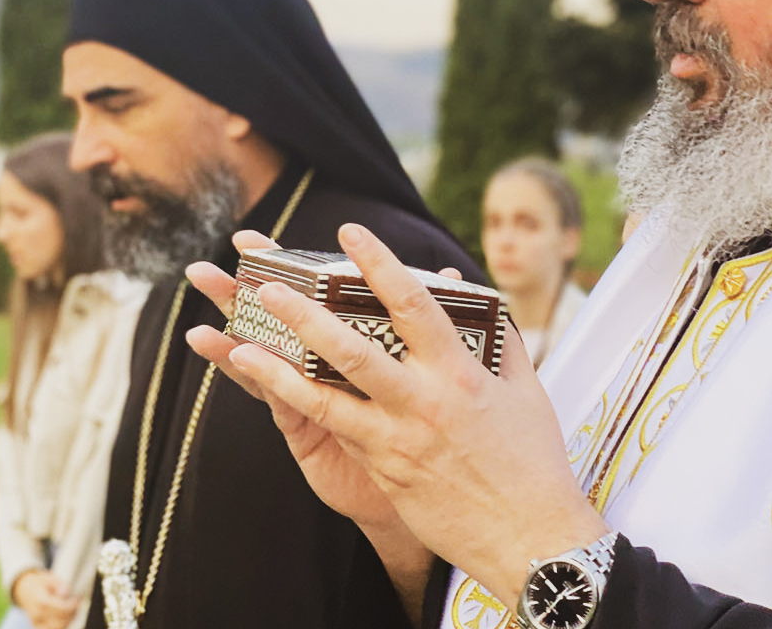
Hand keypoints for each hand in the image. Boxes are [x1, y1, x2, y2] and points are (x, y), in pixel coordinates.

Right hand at [12, 569, 76, 628]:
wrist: (23, 590)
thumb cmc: (39, 583)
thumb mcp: (49, 578)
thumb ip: (59, 584)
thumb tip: (66, 592)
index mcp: (40, 602)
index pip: (58, 608)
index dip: (71, 605)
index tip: (78, 598)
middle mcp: (37, 616)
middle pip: (59, 621)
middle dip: (72, 613)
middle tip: (78, 602)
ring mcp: (37, 623)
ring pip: (57, 628)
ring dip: (69, 620)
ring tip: (74, 609)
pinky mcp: (38, 627)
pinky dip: (63, 625)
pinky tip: (68, 616)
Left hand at [214, 223, 608, 609]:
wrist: (527, 538)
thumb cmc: (532, 460)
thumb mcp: (525, 391)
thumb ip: (499, 339)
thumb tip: (480, 299)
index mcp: (461, 373)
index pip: (414, 304)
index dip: (380, 264)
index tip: (352, 233)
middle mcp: (424, 402)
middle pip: (354, 349)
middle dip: (307, 313)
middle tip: (267, 283)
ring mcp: (398, 440)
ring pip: (327, 397)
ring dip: (279, 367)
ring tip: (239, 343)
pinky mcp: (384, 471)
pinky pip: (336, 431)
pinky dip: (299, 406)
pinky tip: (270, 390)